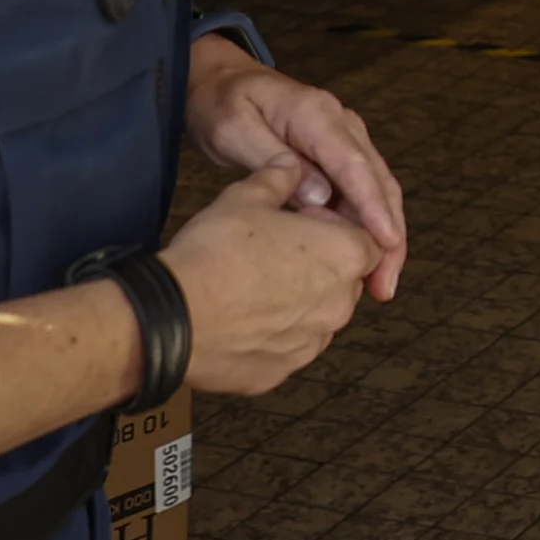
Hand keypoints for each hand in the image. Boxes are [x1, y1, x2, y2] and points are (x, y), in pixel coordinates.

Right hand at [158, 160, 382, 397]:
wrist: (170, 316)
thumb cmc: (215, 253)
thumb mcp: (247, 196)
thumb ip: (280, 177)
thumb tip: (291, 167)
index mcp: (345, 255)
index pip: (368, 238)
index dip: (336, 227)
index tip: (303, 221)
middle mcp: (339, 303)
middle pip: (344, 279)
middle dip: (319, 265)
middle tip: (276, 251)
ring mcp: (311, 343)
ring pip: (317, 316)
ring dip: (298, 301)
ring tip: (253, 284)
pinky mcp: (280, 372)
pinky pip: (287, 348)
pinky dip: (273, 335)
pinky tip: (241, 318)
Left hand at [186, 37, 408, 299]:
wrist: (220, 83)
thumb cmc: (223, 105)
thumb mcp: (233, 129)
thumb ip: (271, 161)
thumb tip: (317, 197)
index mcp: (317, 115)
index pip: (354, 164)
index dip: (373, 206)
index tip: (386, 242)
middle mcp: (343, 125)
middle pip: (378, 182)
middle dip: (389, 233)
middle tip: (385, 284)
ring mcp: (345, 140)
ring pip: (377, 191)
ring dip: (383, 237)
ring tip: (380, 284)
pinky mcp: (338, 157)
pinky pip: (360, 194)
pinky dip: (365, 228)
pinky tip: (361, 262)